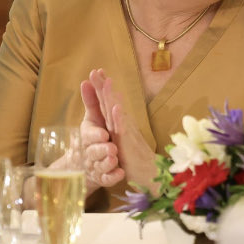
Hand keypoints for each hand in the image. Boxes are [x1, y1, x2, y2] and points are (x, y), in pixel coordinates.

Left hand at [79, 68, 155, 193]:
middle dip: (104, 87)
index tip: (96, 72)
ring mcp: (126, 132)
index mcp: (118, 124)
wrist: (148, 174)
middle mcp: (123, 125)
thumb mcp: (117, 141)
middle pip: (111, 103)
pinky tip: (116, 108)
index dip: (101, 88)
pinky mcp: (129, 143)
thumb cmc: (133, 159)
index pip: (107, 103)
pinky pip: (123, 129)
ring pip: (117, 112)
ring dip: (112, 97)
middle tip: (97, 70)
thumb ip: (112, 128)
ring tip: (107, 82)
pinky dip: (120, 118)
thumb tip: (110, 116)